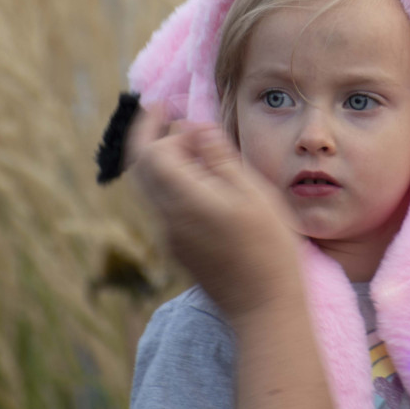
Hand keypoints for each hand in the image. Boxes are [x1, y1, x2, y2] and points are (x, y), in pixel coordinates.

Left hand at [130, 116, 304, 325]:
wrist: (263, 305)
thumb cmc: (268, 246)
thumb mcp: (252, 193)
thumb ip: (219, 158)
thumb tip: (194, 126)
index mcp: (184, 200)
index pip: (149, 152)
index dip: (153, 123)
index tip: (170, 103)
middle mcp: (166, 218)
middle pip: (141, 169)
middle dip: (150, 136)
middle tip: (170, 114)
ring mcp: (170, 236)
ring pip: (150, 188)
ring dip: (163, 159)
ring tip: (192, 142)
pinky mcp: (178, 249)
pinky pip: (164, 205)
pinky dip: (173, 180)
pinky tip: (202, 177)